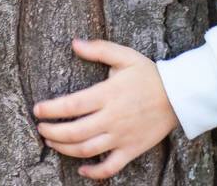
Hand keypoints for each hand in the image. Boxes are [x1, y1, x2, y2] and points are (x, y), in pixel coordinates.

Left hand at [33, 39, 179, 179]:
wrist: (178, 96)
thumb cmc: (149, 75)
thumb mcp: (125, 56)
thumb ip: (99, 49)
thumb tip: (74, 43)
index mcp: (107, 94)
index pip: (72, 105)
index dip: (51, 110)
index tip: (37, 110)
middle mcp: (112, 118)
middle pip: (74, 132)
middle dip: (52, 132)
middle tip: (41, 128)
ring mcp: (121, 136)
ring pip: (86, 150)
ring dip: (64, 149)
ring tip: (52, 142)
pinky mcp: (131, 149)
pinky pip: (110, 167)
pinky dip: (94, 172)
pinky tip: (82, 168)